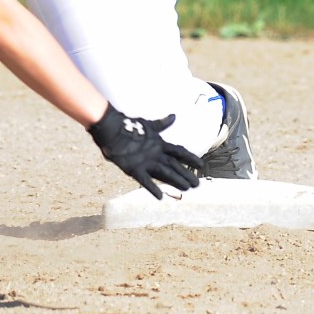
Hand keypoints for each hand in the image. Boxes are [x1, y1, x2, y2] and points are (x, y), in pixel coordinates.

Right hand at [87, 104, 204, 199]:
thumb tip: (174, 116)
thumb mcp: (148, 124)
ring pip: (165, 173)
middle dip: (186, 174)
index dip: (191, 158)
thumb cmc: (128, 124)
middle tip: (197, 184)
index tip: (202, 164)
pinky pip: (145, 181)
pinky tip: (160, 197)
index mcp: (159, 143)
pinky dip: (152, 189)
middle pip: (174, 165)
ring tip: (187, 189)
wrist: (111, 127)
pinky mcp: (134, 168)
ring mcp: (146, 161)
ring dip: (176, 180)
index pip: (179, 151)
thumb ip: (161, 124)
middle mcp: (155, 153)